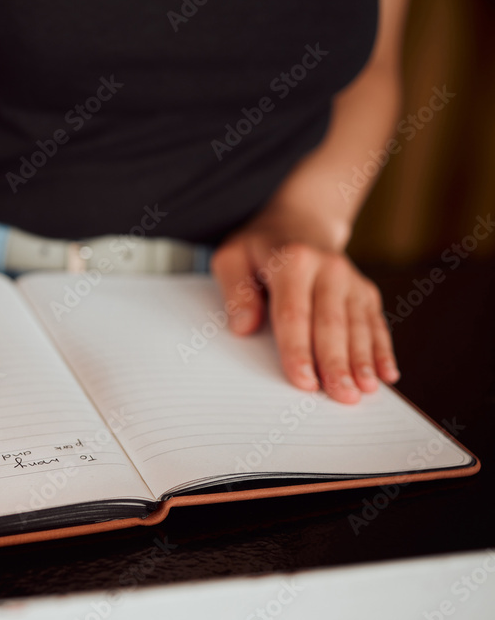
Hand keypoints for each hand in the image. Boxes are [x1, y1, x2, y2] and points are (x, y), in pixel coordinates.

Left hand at [210, 226, 399, 403]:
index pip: (294, 313)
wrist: (299, 223)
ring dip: (362, 362)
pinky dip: (382, 350)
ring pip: (358, 326)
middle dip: (337, 363)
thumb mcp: (232, 257)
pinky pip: (375, 323)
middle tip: (341, 397)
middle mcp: (328, 268)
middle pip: (331, 324)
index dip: (299, 350)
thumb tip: (245, 327)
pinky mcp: (365, 291)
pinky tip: (387, 375)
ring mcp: (351, 279)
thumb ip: (235, 290)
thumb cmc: (259, 249)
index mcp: (293, 260)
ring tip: (364, 391)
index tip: (303, 381)